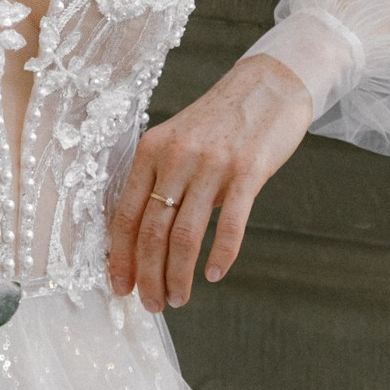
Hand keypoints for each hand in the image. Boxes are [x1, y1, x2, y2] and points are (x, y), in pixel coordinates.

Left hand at [107, 55, 313, 312]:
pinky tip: (214, 275)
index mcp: (151, 150)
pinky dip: (220, 255)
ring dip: (178, 275)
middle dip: (148, 276)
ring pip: (185, 234)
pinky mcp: (247, 171)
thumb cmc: (220, 121)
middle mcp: (176, 156)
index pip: (125, 215)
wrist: (269, 85)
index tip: (120, 287)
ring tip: (178, 298)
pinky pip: (230, 223)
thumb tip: (145, 240)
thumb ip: (161, 181)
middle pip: (151, 231)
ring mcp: (212, 164)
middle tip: (152, 304)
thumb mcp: (178, 141)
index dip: (120, 257)